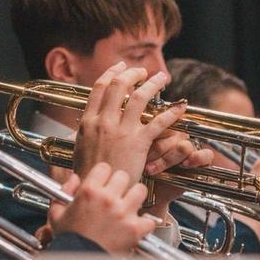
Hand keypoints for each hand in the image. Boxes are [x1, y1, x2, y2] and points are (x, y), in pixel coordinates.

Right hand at [47, 162, 156, 254]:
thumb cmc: (68, 239)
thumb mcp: (57, 214)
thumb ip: (64, 191)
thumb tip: (75, 178)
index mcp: (89, 191)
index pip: (105, 168)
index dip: (103, 175)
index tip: (103, 183)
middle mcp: (108, 198)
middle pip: (124, 176)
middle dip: (120, 185)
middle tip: (117, 195)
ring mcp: (123, 213)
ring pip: (140, 190)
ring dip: (135, 198)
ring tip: (129, 207)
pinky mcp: (135, 229)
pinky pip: (149, 219)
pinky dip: (145, 224)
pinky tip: (136, 227)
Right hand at [73, 63, 195, 183]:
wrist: (98, 192)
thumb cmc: (89, 176)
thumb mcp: (79, 148)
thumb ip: (84, 132)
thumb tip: (84, 122)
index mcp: (88, 121)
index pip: (100, 87)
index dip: (112, 73)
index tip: (121, 67)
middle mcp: (104, 122)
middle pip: (119, 85)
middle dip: (133, 73)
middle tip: (143, 71)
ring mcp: (121, 131)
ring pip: (140, 97)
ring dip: (153, 84)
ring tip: (162, 78)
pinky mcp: (138, 143)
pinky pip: (158, 122)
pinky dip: (171, 113)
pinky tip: (180, 108)